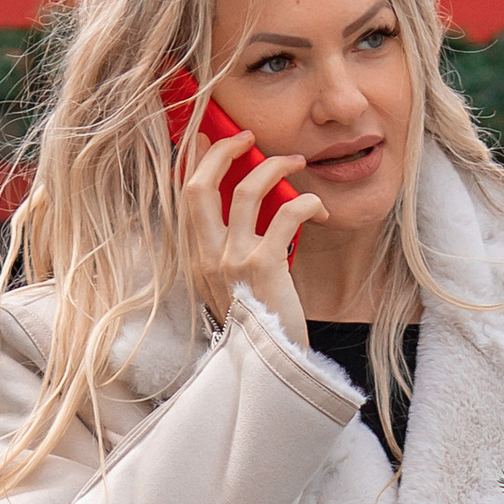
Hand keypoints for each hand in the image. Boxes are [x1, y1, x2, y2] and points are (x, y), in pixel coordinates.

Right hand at [181, 128, 324, 342]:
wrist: (271, 367)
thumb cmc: (260, 322)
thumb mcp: (232, 285)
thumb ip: (228, 249)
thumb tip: (238, 204)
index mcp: (196, 260)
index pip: (185, 197)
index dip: (195, 160)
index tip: (209, 136)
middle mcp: (207, 257)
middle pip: (200, 185)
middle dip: (223, 151)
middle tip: (247, 137)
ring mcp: (232, 261)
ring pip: (245, 191)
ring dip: (273, 167)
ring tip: (296, 161)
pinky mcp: (264, 267)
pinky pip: (286, 214)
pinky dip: (306, 202)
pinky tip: (318, 208)